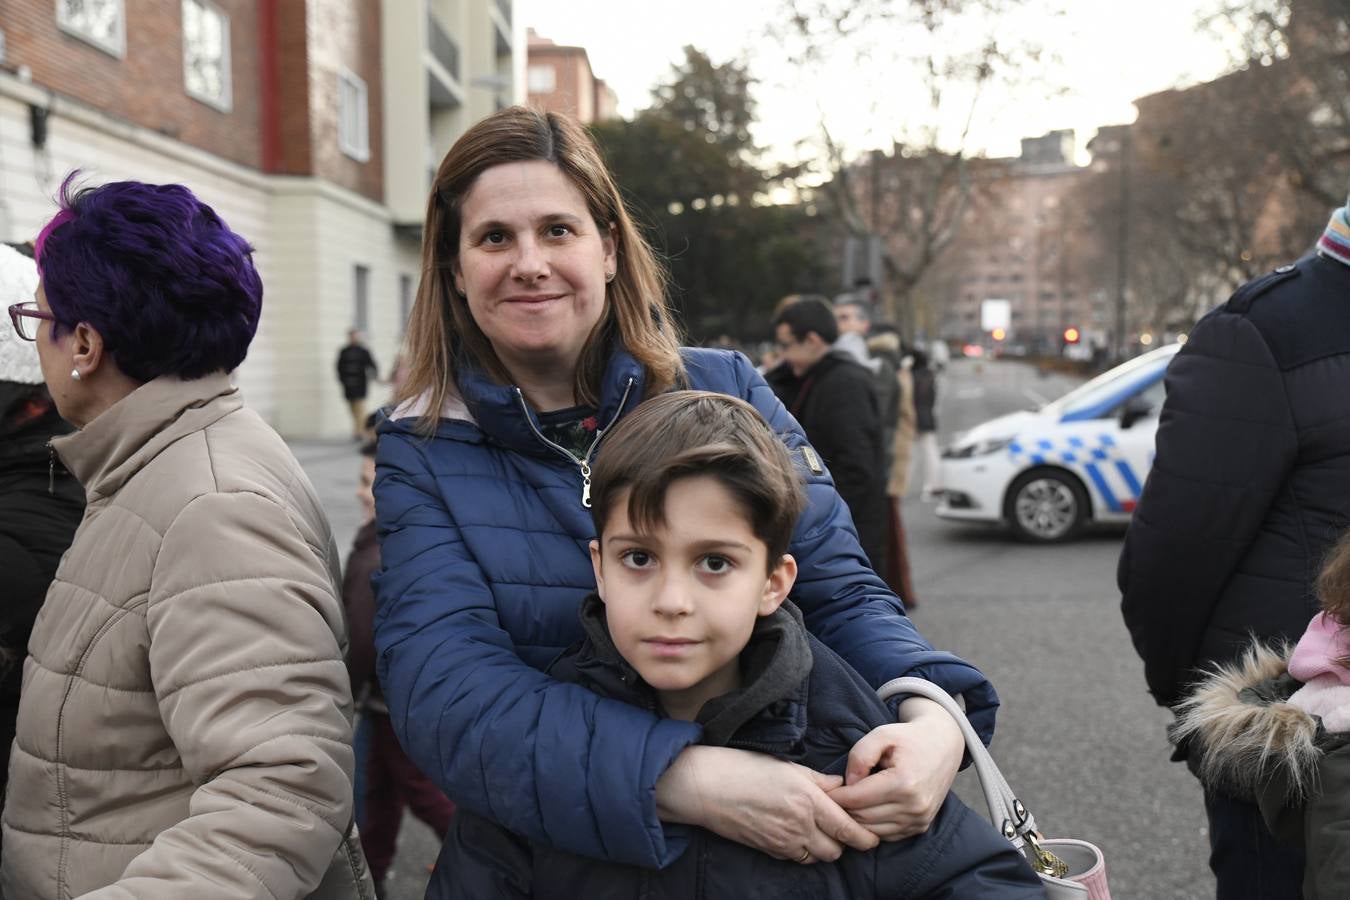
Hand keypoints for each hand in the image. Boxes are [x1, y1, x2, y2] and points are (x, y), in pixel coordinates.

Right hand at [655, 745, 879, 862]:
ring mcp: (783, 842)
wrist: (707, 788)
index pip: (848, 830)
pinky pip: (797, 858)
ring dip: (824, 848)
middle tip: (842, 828)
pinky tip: (797, 834)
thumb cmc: (745, 768)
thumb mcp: (787, 765)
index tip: (872, 836)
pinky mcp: (769, 850)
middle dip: (844, 843)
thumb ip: (818, 780)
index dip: (865, 837)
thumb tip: (840, 786)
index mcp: (808, 801)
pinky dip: (803, 850)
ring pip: (818, 857)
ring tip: (820, 831)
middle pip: (837, 850)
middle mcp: (800, 826)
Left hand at [828, 697, 963, 840]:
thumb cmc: (909, 738)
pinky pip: (887, 835)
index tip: (824, 790)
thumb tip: (848, 784)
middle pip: (863, 818)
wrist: (944, 745)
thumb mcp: (881, 735)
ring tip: (847, 803)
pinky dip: (872, 826)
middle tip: (830, 798)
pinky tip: (865, 809)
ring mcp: (919, 819)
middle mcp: (914, 806)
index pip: (857, 800)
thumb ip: (860, 756)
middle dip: (843, 809)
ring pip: (873, 830)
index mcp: (903, 783)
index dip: (836, 796)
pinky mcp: (921, 826)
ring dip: (856, 819)